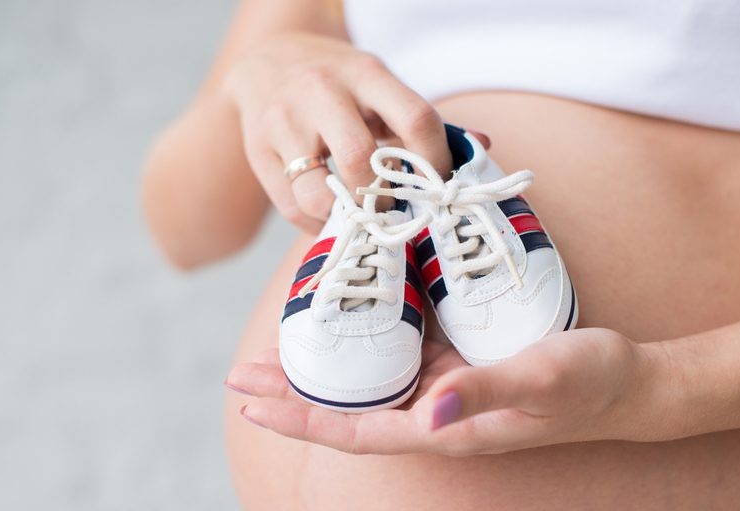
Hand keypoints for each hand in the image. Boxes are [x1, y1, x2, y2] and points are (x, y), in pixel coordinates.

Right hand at [222, 32, 451, 233]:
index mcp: (365, 73)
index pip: (415, 118)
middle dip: (384, 198)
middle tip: (394, 208)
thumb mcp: (378, 85)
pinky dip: (316, 223)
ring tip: (359, 214)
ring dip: (347, 217)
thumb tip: (481, 147)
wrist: (265, 59)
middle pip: (362, 161)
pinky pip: (293, 206)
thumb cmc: (339, 83)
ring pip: (320, 194)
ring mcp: (284, 122)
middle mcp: (322, 92)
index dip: (434, 162)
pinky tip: (329, 213)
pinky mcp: (259, 150)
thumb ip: (422, 120)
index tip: (438, 185)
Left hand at [225, 329, 673, 455]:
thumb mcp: (542, 382)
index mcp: (444, 428)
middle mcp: (435, 411)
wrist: (627, 382)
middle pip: (348, 407)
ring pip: (368, 378)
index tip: (252, 406)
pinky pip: (401, 349)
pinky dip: (366, 333)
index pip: (355, 431)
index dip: (302, 420)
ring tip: (276, 343)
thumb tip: (426, 415)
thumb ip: (486, 395)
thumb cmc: (590, 385)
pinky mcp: (460, 360)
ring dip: (323, 363)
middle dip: (292, 394)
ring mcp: (445, 386)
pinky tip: (349, 311)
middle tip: (239, 373)